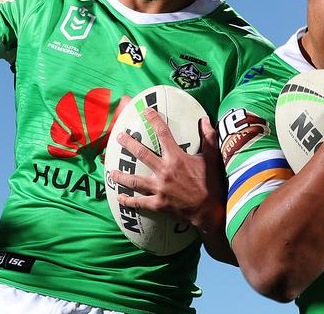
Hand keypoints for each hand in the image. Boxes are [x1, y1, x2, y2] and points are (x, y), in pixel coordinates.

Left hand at [109, 108, 225, 232]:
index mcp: (177, 158)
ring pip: (134, 180)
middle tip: (119, 136)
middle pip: (141, 154)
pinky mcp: (158, 204)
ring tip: (111, 171)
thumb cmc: (212, 184)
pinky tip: (120, 198)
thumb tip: (205, 120)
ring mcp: (159, 188)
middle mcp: (164, 171)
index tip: (146, 111)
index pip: (163, 134)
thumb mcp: (213, 158)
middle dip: (128, 143)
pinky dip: (128, 200)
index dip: (154, 120)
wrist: (210, 211)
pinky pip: (138, 202)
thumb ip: (209, 138)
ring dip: (121, 175)